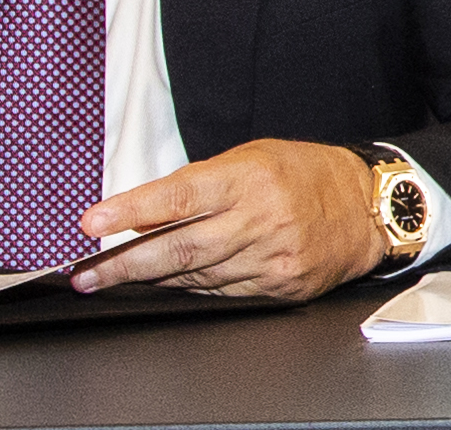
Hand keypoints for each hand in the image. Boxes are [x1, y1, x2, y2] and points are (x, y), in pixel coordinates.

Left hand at [71, 139, 381, 301]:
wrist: (365, 206)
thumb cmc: (302, 171)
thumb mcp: (249, 157)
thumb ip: (199, 184)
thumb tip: (148, 210)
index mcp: (246, 179)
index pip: (176, 196)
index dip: (130, 211)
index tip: (92, 223)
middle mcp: (258, 221)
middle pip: (178, 248)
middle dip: (124, 264)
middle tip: (85, 273)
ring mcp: (271, 259)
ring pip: (196, 276)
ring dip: (150, 279)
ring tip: (113, 277)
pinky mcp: (281, 287)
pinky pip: (223, 293)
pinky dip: (190, 287)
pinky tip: (167, 283)